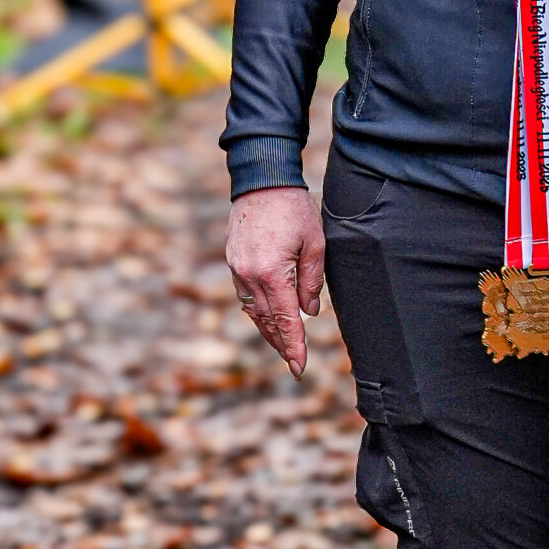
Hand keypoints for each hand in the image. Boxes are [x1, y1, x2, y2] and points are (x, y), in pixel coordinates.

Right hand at [227, 188, 324, 378]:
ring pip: (254, 311)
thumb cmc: (294, 209)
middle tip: (294, 365)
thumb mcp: (315, 243)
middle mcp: (250, 276)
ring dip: (268, 331)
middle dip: (282, 344)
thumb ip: (313, 280)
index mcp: (273, 273)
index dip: (294, 346)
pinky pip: (245, 296)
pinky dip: (257, 311)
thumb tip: (311, 311)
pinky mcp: (233, 262)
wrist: (261, 181)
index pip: (286, 320)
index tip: (300, 368)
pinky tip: (267, 319)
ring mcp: (237, 269)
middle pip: (267, 321)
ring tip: (283, 348)